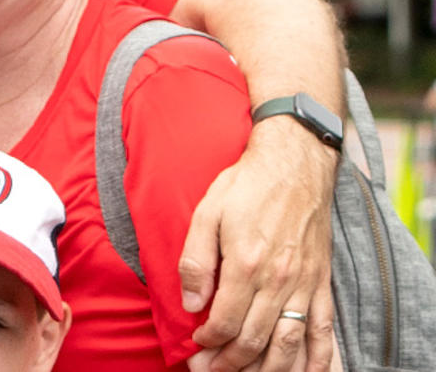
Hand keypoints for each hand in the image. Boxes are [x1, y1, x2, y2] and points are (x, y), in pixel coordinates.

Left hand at [178, 118, 336, 371]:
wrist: (295, 164)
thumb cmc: (245, 186)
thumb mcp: (206, 213)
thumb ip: (196, 261)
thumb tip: (191, 304)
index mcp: (247, 264)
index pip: (224, 322)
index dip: (207, 342)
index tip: (194, 347)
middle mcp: (280, 281)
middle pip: (254, 341)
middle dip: (229, 363)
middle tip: (209, 370)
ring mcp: (305, 285)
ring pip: (288, 345)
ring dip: (266, 369)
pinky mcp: (322, 283)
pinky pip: (324, 332)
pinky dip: (317, 359)